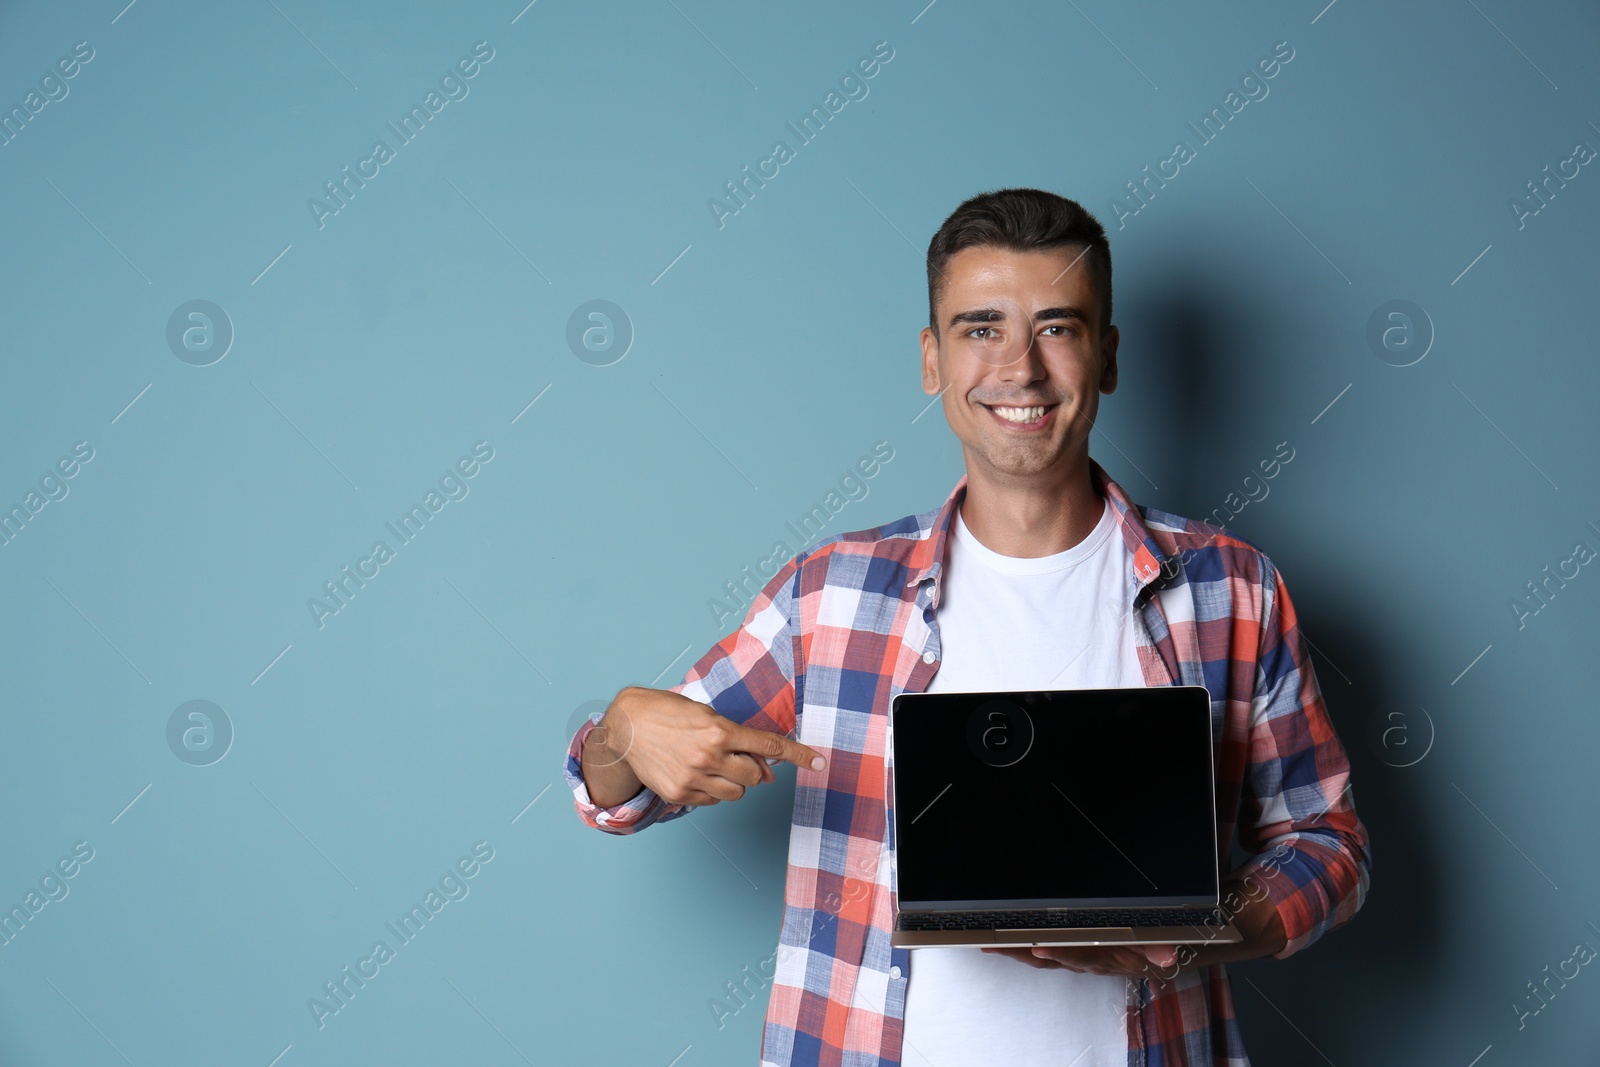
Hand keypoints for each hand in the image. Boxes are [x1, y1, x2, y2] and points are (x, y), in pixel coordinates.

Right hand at [584, 686, 825, 806]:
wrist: (626, 727)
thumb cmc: (668, 713)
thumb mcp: (706, 713)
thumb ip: (738, 739)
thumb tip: (765, 771)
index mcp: (719, 730)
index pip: (769, 746)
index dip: (798, 754)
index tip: (819, 762)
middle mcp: (709, 756)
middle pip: (755, 776)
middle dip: (754, 770)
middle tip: (739, 758)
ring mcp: (693, 778)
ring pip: (736, 793)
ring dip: (735, 782)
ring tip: (714, 764)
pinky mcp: (679, 794)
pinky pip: (712, 801)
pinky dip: (713, 790)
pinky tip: (696, 774)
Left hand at [980, 943, 1177, 977]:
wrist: (1160, 955)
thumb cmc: (1155, 944)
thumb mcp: (1160, 945)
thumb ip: (1159, 949)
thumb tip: (1166, 956)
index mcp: (1107, 957)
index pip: (1081, 955)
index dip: (1060, 953)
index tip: (1039, 949)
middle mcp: (1089, 961)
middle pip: (1050, 958)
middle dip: (1021, 952)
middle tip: (994, 945)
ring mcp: (1079, 959)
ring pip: (1043, 958)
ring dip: (1016, 952)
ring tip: (989, 944)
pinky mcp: (1074, 955)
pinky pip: (1045, 954)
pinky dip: (1024, 949)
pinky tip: (1005, 943)